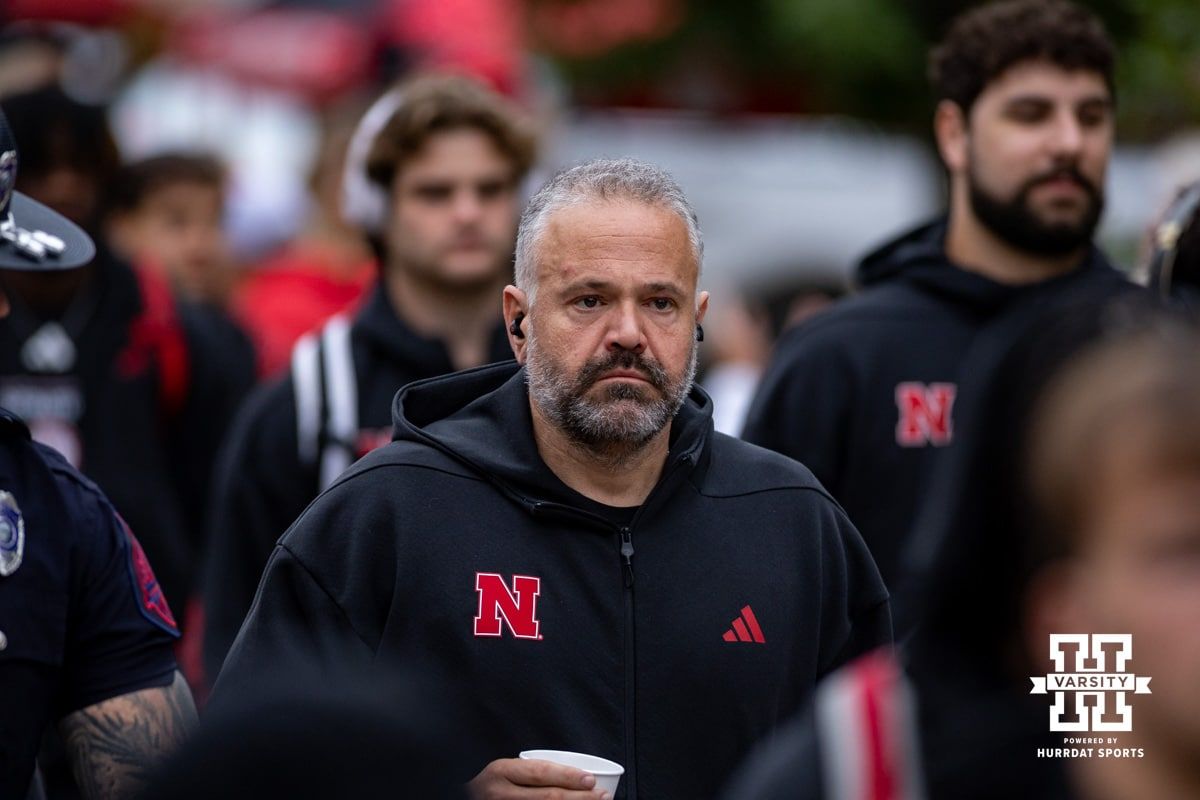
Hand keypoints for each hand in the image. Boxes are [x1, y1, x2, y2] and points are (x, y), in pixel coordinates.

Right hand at [467, 758, 610, 798]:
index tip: (591, 780)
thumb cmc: (492, 785)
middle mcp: (500, 794)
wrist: (462, 798)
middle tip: (603, 796)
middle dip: (581, 798)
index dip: (568, 776)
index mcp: (501, 771)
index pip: (540, 773)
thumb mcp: (506, 771)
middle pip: (548, 798)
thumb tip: (578, 777)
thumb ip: (532, 773)